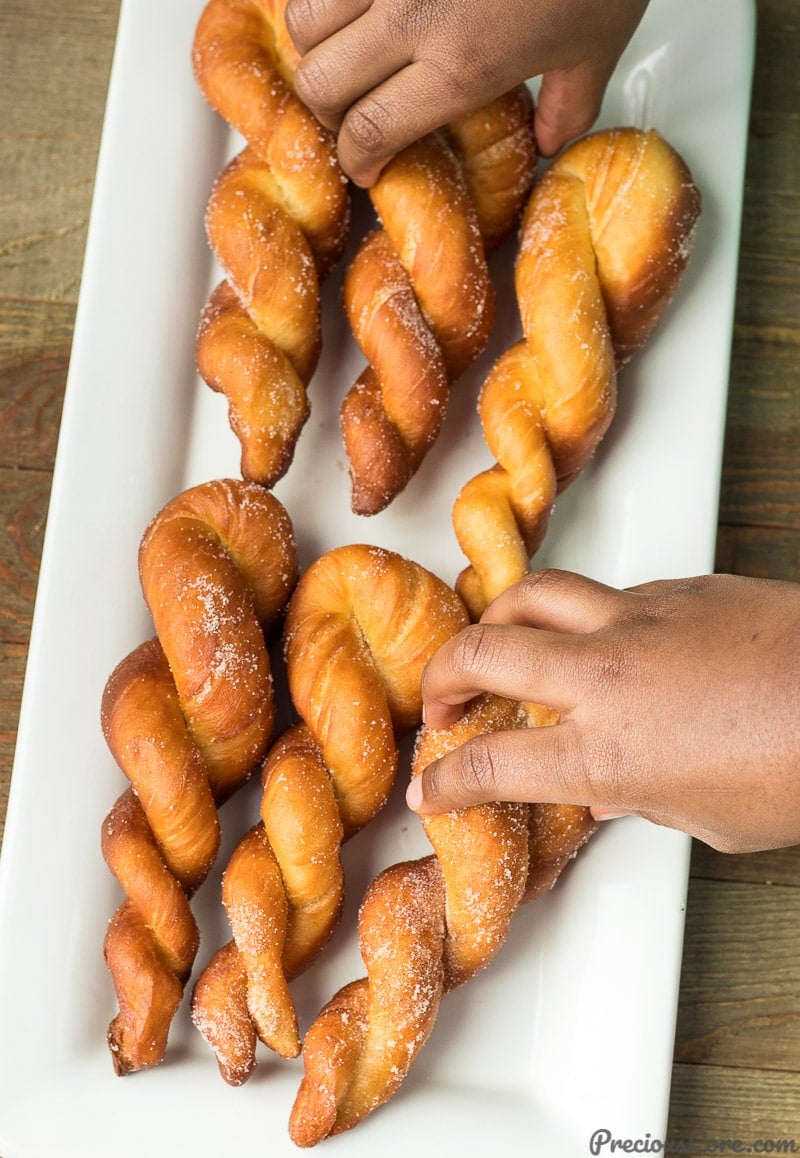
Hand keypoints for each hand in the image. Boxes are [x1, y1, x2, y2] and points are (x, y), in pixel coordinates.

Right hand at [284, 0, 648, 184]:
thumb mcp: (597, 46)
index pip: (369, 132)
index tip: (364, 164)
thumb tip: (550, 141)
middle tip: (349, 112)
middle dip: (327, 110)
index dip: (355, 159)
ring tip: (342, 52)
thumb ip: (569, 105)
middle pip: (318, 83)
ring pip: (301, 21)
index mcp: (459, 66)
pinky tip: (350, 5)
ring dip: (314, 46)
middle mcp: (411, 18)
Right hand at [410, 570, 799, 853]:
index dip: (447, 780)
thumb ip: (644, 796)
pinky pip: (607, 592)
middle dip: (441, 679)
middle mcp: (608, 677)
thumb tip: (619, 787)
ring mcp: (639, 620)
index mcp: (610, 752)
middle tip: (440, 702)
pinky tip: (601, 641)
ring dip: (495, 622)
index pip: (491, 764)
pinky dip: (582, 616)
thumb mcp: (711, 818)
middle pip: (480, 655)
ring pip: (531, 595)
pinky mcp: (677, 589)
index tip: (432, 784)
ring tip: (494, 645)